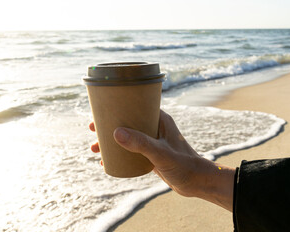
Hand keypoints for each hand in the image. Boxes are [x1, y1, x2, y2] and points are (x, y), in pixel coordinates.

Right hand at [89, 110, 234, 210]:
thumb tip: (116, 133)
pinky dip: (119, 153)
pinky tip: (107, 162)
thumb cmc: (184, 164)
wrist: (197, 182)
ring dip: (111, 141)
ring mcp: (153, 141)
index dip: (116, 109)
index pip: (135, 107)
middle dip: (109, 126)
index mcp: (159, 119)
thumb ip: (141, 143)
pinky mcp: (151, 155)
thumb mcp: (160, 153)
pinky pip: (131, 150)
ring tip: (95, 149)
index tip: (99, 114)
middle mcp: (155, 128)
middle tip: (92, 131)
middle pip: (127, 122)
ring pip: (127, 137)